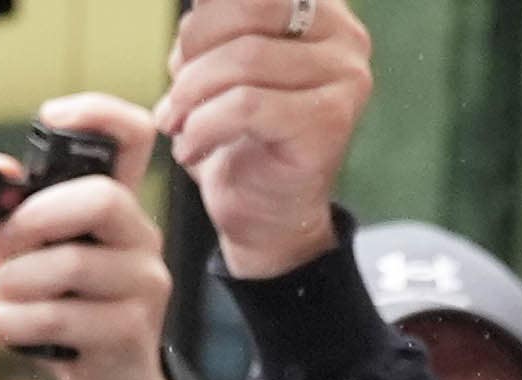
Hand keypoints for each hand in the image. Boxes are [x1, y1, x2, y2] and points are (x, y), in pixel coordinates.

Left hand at [0, 97, 187, 379]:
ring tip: (4, 299)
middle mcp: (140, 240)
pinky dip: (16, 323)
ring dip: (16, 282)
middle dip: (37, 220)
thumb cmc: (71, 316)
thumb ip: (11, 216)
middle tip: (9, 248)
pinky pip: (61, 316)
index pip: (133, 138)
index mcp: (116, 209)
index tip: (52, 118)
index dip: (98, 114)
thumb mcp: (31, 257)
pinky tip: (10, 329)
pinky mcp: (129, 332)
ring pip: (72, 264)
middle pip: (103, 198)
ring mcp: (143, 286)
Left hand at [159, 0, 375, 284]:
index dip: (205, 15)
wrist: (267, 216)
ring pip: (244, 58)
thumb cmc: (238, 136)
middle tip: (177, 92)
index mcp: (318, 10)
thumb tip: (193, 5)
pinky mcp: (328, 123)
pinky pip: (246, 105)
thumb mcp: (217, 59)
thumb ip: (215, 21)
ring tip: (177, 123)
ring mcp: (345, 80)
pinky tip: (191, 148)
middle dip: (194, 48)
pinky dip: (204, 126)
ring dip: (192, 93)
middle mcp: (344, 37)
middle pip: (248, 8)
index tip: (183, 53)